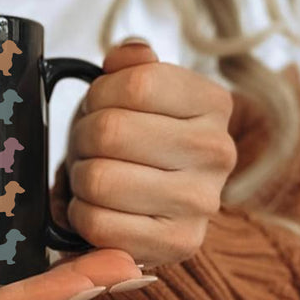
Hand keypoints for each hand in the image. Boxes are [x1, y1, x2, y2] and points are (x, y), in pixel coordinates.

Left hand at [63, 38, 237, 270]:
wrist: (142, 201)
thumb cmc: (132, 138)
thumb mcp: (132, 90)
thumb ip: (131, 64)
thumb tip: (129, 54)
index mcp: (213, 103)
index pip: (137, 84)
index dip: (100, 95)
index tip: (102, 107)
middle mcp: (219, 152)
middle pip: (110, 131)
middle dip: (83, 138)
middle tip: (90, 147)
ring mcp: (203, 203)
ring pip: (99, 179)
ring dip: (80, 177)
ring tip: (95, 175)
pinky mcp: (179, 245)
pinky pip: (97, 223)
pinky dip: (81, 214)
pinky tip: (98, 207)